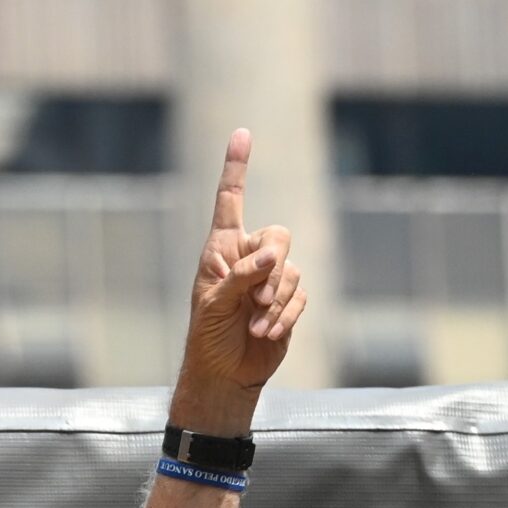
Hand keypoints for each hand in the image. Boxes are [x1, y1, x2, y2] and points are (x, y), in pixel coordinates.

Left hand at [174, 132, 303, 433]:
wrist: (224, 373)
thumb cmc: (207, 338)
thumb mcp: (213, 305)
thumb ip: (240, 276)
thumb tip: (271, 256)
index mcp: (221, 250)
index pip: (231, 201)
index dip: (236, 168)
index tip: (241, 134)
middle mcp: (248, 258)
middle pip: (279, 236)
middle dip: (274, 266)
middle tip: (258, 298)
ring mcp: (271, 279)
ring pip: (292, 270)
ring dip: (276, 300)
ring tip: (256, 325)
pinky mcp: (288, 302)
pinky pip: (300, 296)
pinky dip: (285, 315)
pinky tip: (267, 332)